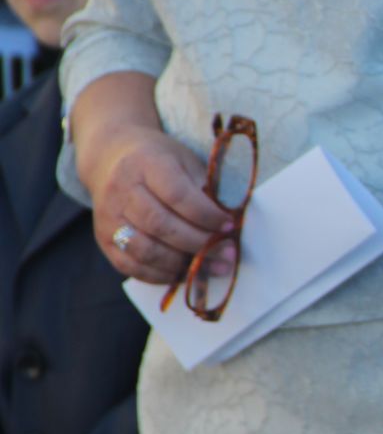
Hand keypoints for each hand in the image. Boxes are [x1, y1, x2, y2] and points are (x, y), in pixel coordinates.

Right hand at [80, 120, 228, 285]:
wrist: (113, 158)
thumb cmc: (160, 161)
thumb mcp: (186, 161)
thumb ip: (205, 189)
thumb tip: (228, 226)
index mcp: (147, 164)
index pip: (177, 195)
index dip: (206, 215)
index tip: (229, 225)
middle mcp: (122, 190)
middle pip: (161, 225)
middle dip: (199, 243)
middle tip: (227, 254)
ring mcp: (108, 216)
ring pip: (145, 249)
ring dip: (181, 264)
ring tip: (210, 268)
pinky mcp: (102, 238)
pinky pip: (129, 265)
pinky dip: (159, 275)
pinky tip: (182, 273)